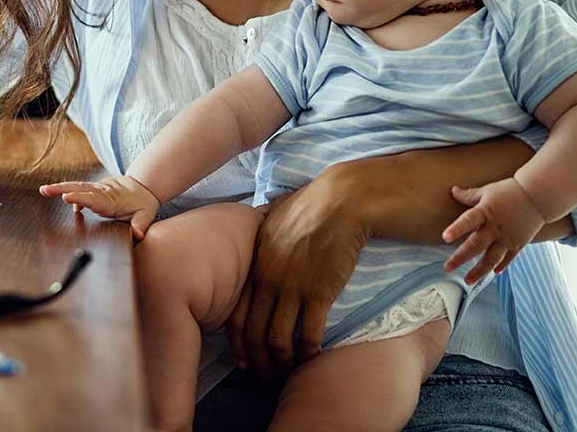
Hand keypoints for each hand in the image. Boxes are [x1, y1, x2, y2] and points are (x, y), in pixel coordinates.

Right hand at [38, 175, 160, 239]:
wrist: (145, 185)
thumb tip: (137, 235)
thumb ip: (140, 225)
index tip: (66, 197)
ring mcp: (97, 189)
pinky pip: (80, 190)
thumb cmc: (144, 202)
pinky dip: (69, 192)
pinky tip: (58, 195)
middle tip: (44, 190)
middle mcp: (102, 192)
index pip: (93, 199)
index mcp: (112, 200)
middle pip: (80, 189)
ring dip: (60, 187)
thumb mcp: (146, 214)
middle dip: (61, 189)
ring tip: (43, 190)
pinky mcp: (94, 190)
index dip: (80, 198)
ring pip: (77, 187)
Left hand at [226, 173, 367, 377]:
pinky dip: (307, 352)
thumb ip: (262, 240)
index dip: (238, 342)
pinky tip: (310, 358)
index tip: (243, 357)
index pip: (237, 314)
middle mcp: (268, 280)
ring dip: (281, 361)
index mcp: (255, 264)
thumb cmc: (309, 205)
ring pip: (279, 339)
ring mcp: (293, 288)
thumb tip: (258, 244)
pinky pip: (308, 334)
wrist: (340, 202)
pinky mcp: (319, 294)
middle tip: (263, 374)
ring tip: (286, 370)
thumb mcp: (273, 219)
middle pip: (255, 333)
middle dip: (257, 359)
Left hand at [442, 178, 544, 282]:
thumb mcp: (488, 190)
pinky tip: (493, 273)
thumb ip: (469, 195)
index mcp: (486, 211)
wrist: (538, 196)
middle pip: (476, 245)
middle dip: (461, 258)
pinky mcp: (519, 244)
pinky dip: (500, 266)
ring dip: (479, 271)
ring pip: (492, 258)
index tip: (445, 237)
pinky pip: (508, 259)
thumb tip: (453, 191)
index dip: (456, 229)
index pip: (468, 220)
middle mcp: (496, 227)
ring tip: (468, 280)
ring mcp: (508, 238)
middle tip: (447, 268)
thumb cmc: (510, 191)